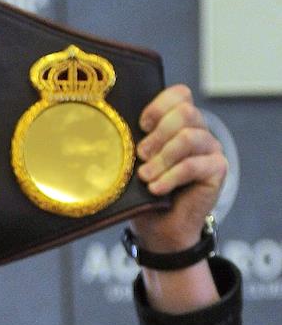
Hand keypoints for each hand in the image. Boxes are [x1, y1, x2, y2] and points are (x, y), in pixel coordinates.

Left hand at [132, 84, 226, 252]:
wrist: (159, 230)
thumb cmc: (145, 196)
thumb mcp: (135, 166)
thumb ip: (133, 145)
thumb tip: (108, 133)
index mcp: (180, 124)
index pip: (180, 95)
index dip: (159, 106)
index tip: (141, 126)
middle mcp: (199, 131)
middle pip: (186, 112)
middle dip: (158, 134)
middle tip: (140, 156)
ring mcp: (210, 149)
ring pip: (189, 137)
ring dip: (162, 158)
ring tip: (146, 177)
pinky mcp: (217, 169)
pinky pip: (194, 164)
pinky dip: (171, 177)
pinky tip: (156, 189)